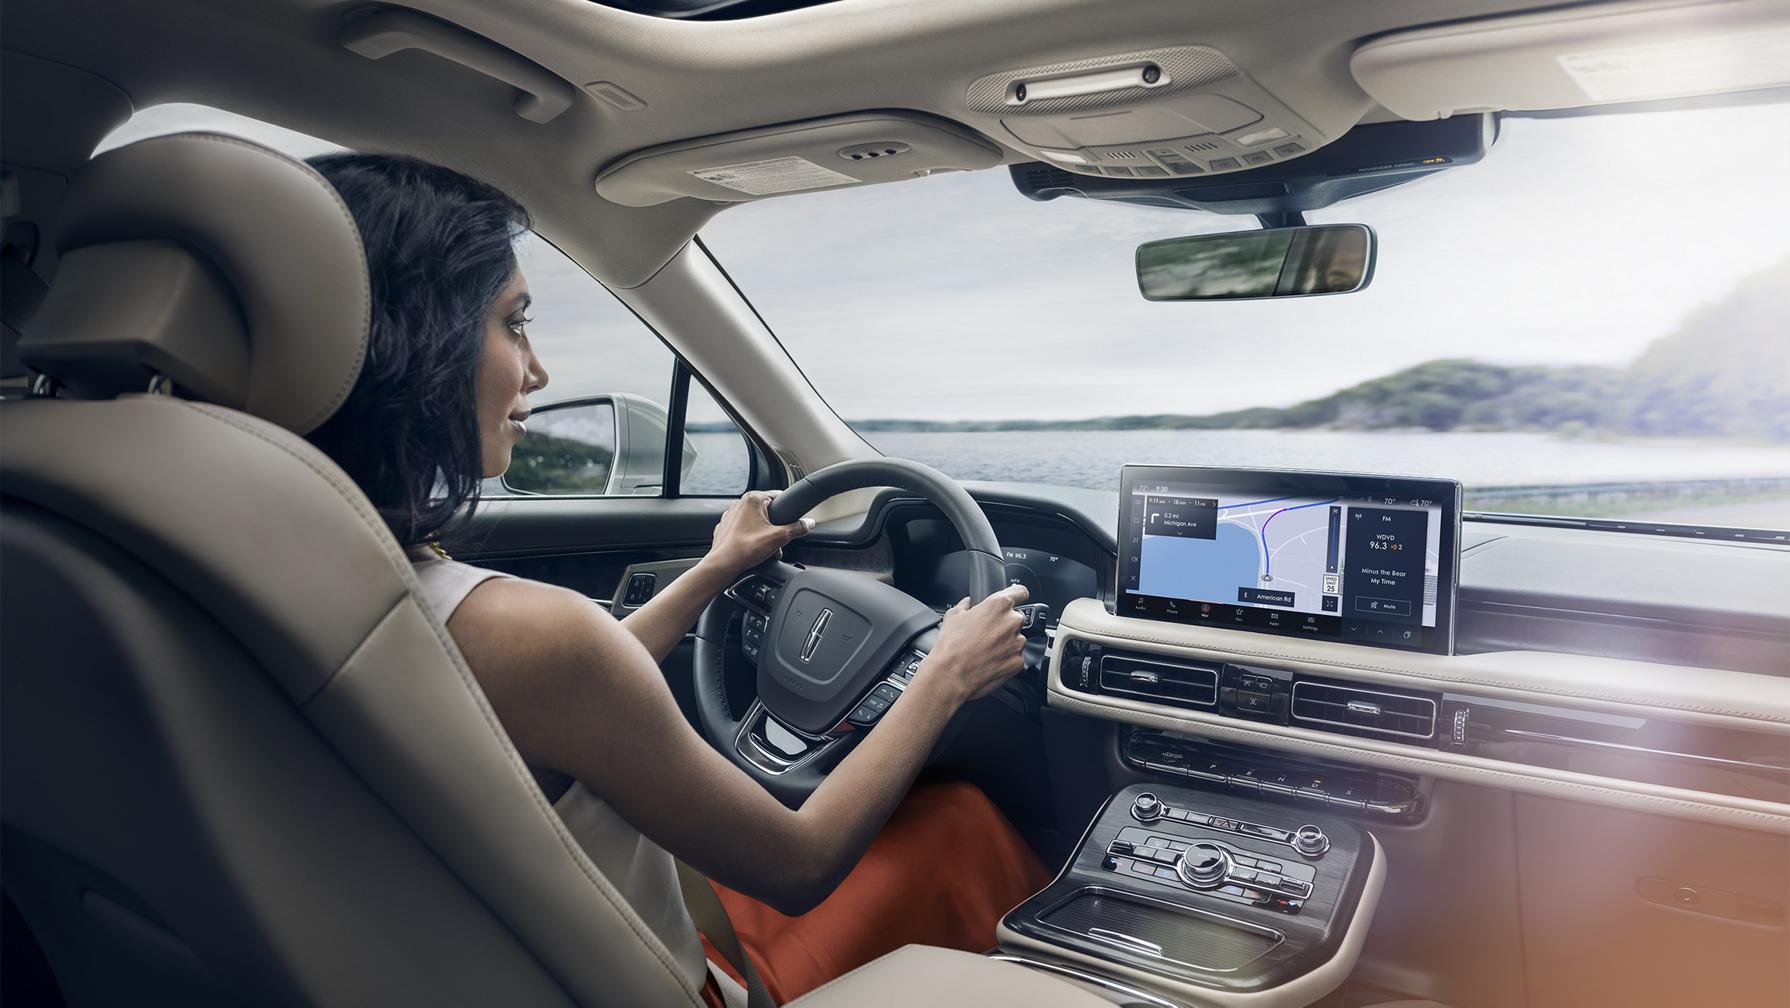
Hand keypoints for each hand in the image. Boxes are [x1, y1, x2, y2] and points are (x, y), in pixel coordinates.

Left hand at [706, 491, 812, 575]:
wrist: (723, 564)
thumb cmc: (745, 549)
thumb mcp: (779, 537)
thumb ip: (797, 528)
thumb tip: (808, 523)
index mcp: (753, 499)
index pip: (778, 496)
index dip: (788, 510)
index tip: (791, 521)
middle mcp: (739, 503)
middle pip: (767, 511)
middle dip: (775, 527)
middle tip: (777, 541)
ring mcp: (730, 515)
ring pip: (755, 521)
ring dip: (764, 534)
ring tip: (766, 549)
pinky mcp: (725, 527)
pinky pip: (743, 529)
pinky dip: (750, 538)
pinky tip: (753, 549)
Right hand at [919, 584, 1030, 705]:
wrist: (950, 676)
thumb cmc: (951, 647)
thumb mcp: (953, 615)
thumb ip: (967, 604)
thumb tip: (969, 603)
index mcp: (998, 605)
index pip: (1020, 592)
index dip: (1017, 595)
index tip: (1016, 598)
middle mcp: (1012, 622)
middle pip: (1016, 618)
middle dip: (1004, 623)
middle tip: (987, 633)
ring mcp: (1017, 643)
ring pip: (1016, 638)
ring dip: (1006, 642)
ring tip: (986, 649)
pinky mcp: (1018, 662)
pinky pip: (1015, 656)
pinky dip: (1006, 658)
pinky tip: (990, 661)